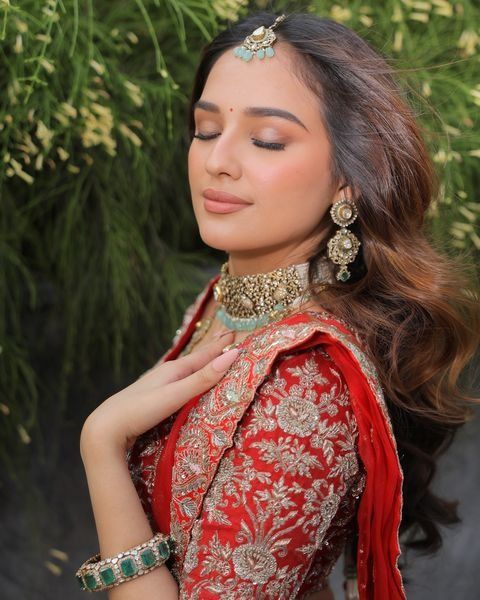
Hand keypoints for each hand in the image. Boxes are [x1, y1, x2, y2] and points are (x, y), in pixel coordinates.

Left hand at [80, 331, 237, 454]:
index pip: (205, 354)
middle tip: (227, 337)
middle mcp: (168, 374)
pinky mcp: (154, 399)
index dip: (221, 346)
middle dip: (213, 350)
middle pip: (196, 359)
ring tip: (211, 357)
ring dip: (202, 363)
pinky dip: (191, 378)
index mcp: (175, 370)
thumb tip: (231, 355)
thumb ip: (202, 379)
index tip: (237, 333)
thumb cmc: (140, 410)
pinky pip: (180, 383)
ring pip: (188, 371)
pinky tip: (188, 382)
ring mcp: (160, 386)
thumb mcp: (175, 394)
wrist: (105, 428)